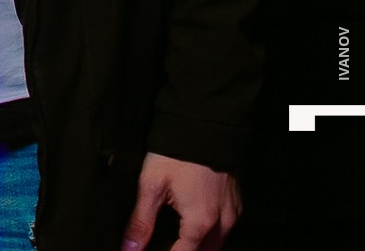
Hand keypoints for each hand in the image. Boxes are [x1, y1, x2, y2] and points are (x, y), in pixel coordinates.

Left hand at [121, 152, 241, 250]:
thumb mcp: (151, 185)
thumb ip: (141, 221)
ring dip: (197, 246)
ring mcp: (232, 212)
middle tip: (160, 245)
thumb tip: (129, 247)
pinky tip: (191, 226)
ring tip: (172, 240)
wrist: (205, 125)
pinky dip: (209, 234)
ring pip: (217, 244)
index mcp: (201, 222)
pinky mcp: (235, 202)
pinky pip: (225, 229)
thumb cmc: (178, 153)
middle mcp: (222, 222)